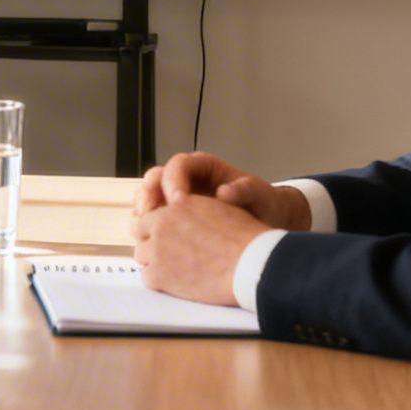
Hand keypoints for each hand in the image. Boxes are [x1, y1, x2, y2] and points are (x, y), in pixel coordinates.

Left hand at [130, 193, 268, 305]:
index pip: (150, 215)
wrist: (249, 263)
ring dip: (154, 260)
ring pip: (142, 255)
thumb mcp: (216, 208)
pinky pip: (146, 277)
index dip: (157, 226)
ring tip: (174, 268)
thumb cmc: (242, 236)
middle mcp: (161, 225)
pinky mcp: (159, 275)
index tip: (166, 235)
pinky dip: (157, 279)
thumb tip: (183, 209)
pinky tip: (174, 281)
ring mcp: (157, 250)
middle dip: (151, 241)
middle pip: (140, 233)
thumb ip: (192, 208)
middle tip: (168, 252)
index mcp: (175, 206)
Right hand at [134, 152, 309, 231]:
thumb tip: (224, 192)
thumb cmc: (265, 207)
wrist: (266, 228)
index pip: (178, 165)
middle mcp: (187, 181)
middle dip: (149, 195)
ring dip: (144, 213)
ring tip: (144, 230)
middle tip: (150, 214)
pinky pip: (155, 221)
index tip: (178, 201)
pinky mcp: (176, 221)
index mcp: (204, 168)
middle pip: (155, 179)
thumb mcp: (260, 196)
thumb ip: (245, 190)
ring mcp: (179, 201)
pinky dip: (150, 230)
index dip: (173, 180)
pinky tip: (152, 244)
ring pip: (150, 199)